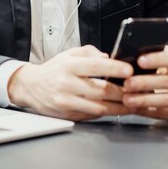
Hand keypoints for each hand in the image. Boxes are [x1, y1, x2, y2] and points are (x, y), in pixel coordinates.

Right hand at [7, 45, 133, 120]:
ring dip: (119, 107)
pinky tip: (115, 109)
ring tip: (132, 103)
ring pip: (99, 107)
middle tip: (137, 90)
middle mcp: (67, 83)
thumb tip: (108, 57)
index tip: (130, 70)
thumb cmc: (53, 70)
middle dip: (123, 91)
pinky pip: (92, 115)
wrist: (30, 86)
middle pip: (101, 90)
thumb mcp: (68, 54)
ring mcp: (66, 101)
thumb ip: (90, 52)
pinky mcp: (67, 115)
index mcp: (69, 65)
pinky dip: (106, 113)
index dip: (114, 68)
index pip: (95, 66)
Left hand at [122, 46, 167, 123]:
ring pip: (167, 100)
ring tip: (127, 99)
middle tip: (127, 83)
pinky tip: (135, 108)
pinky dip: (148, 111)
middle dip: (145, 83)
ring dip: (144, 100)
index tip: (140, 61)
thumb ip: (158, 55)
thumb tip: (135, 51)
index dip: (157, 60)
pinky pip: (165, 114)